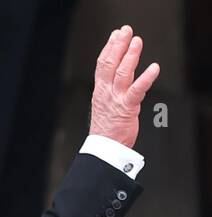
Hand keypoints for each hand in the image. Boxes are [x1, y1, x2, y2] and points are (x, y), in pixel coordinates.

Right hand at [89, 25, 159, 148]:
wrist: (104, 148)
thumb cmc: (107, 128)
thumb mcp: (104, 103)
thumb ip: (111, 87)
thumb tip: (119, 73)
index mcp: (100, 91)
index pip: (102, 64)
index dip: (108, 48)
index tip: (115, 35)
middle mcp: (106, 92)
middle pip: (110, 64)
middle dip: (118, 45)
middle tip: (126, 31)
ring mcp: (115, 99)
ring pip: (122, 73)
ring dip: (130, 56)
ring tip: (137, 42)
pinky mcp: (127, 108)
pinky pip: (137, 90)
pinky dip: (146, 78)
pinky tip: (154, 67)